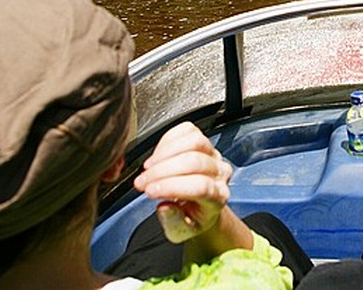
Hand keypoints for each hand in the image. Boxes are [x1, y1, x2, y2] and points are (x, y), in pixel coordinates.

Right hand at [133, 122, 234, 243]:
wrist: (201, 206)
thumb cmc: (191, 217)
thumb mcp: (180, 232)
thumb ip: (173, 222)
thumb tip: (164, 207)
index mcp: (218, 197)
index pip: (200, 186)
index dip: (172, 186)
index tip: (149, 191)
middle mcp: (220, 172)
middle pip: (195, 162)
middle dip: (162, 171)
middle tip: (142, 182)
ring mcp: (213, 154)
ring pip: (194, 142)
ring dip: (164, 154)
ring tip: (147, 168)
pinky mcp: (203, 140)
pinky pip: (188, 130)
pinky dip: (168, 140)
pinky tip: (157, 156)